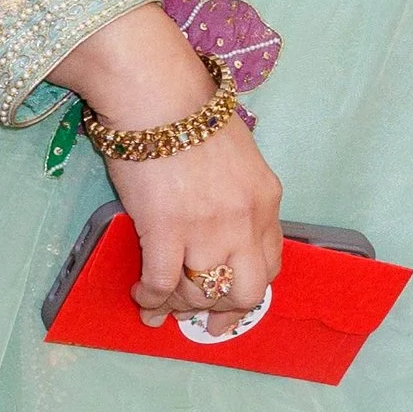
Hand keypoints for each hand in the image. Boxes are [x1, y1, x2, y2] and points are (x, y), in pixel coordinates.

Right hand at [49, 5, 283, 330]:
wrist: (157, 91)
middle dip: (223, 313)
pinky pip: (163, 285)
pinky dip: (151, 300)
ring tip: (160, 304)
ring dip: (181, 306)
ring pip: (203, 294)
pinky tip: (141, 297)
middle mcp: (246, 220)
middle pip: (247, 291)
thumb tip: (214, 229)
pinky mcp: (168, 229)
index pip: (270, 264)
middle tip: (200, 320)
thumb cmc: (187, 114)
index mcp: (266, 200)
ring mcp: (209, 228)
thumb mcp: (235, 156)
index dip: (247, 291)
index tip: (229, 305)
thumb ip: (235, 196)